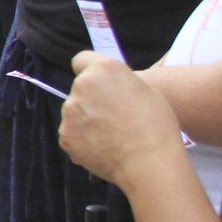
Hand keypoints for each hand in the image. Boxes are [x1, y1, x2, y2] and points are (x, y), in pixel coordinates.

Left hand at [58, 54, 185, 186]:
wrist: (147, 162)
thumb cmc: (156, 124)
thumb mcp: (145, 89)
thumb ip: (119, 83)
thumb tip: (108, 88)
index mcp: (103, 69)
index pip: (81, 60)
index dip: (90, 71)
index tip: (101, 84)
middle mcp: (81, 85)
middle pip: (81, 89)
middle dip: (92, 99)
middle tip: (113, 116)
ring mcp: (70, 111)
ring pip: (76, 112)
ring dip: (87, 119)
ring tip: (111, 136)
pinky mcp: (65, 135)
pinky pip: (73, 133)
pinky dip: (84, 139)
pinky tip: (103, 148)